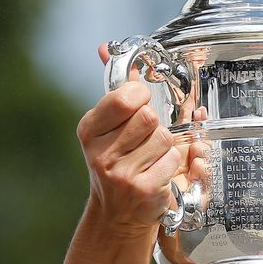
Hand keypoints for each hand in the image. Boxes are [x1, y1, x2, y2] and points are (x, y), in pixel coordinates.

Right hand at [78, 45, 206, 237]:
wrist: (117, 216)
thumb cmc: (117, 164)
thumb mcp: (107, 128)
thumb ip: (113, 89)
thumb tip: (105, 47)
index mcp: (89, 130)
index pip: (124, 97)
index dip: (140, 96)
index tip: (140, 103)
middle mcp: (100, 153)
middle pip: (149, 117)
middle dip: (155, 124)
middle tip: (146, 138)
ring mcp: (121, 174)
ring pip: (165, 138)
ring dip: (166, 146)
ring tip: (151, 157)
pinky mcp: (143, 189)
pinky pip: (173, 160)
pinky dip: (173, 164)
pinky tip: (158, 173)